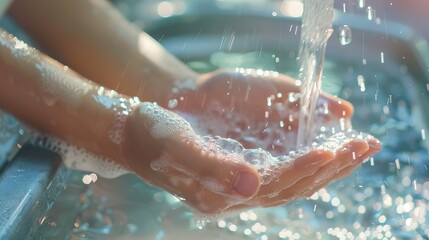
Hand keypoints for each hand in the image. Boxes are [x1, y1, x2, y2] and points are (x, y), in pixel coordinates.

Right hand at [123, 70, 380, 214]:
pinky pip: (286, 170)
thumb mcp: (177, 148)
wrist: (141, 136)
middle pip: (294, 187)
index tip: (331, 149)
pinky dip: (311, 159)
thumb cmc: (155, 138)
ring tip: (360, 147)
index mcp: (220, 195)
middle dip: (331, 168)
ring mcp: (242, 185)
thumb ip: (211, 168)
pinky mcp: (244, 171)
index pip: (273, 186)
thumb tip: (252, 185)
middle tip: (366, 145)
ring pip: (295, 180)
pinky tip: (329, 148)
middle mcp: (236, 195)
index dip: (302, 168)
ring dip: (330, 165)